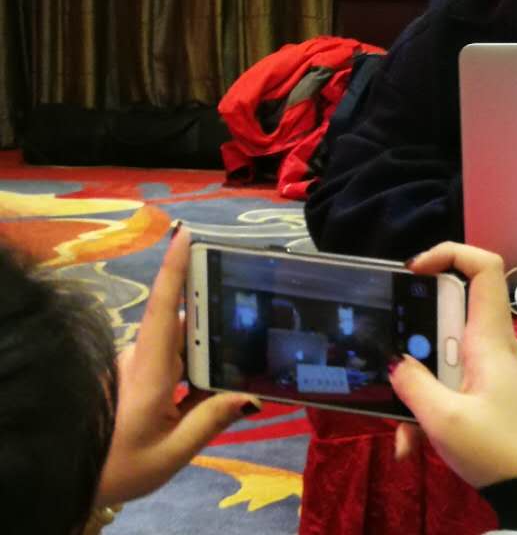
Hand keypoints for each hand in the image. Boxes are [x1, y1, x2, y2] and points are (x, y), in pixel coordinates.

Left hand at [97, 229, 257, 506]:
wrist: (68, 481)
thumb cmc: (117, 466)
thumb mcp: (171, 453)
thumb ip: (211, 421)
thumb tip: (249, 393)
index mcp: (150, 372)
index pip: (165, 309)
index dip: (175, 269)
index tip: (187, 234)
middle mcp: (141, 360)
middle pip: (184, 326)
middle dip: (215, 325)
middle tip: (248, 331)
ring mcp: (136, 368)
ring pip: (181, 348)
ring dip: (205, 357)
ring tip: (230, 379)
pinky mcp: (135, 379)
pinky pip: (173, 363)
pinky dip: (193, 372)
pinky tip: (203, 399)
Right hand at [390, 243, 516, 489]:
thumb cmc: (503, 450)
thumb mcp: (445, 421)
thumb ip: (414, 385)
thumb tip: (395, 361)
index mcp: (490, 338)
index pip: (483, 267)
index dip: (449, 253)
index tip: (411, 271)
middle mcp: (494, 345)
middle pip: (449, 315)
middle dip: (413, 340)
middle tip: (391, 367)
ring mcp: (494, 370)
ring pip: (444, 360)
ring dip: (417, 390)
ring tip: (404, 435)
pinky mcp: (491, 395)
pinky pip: (452, 387)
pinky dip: (430, 411)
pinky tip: (415, 448)